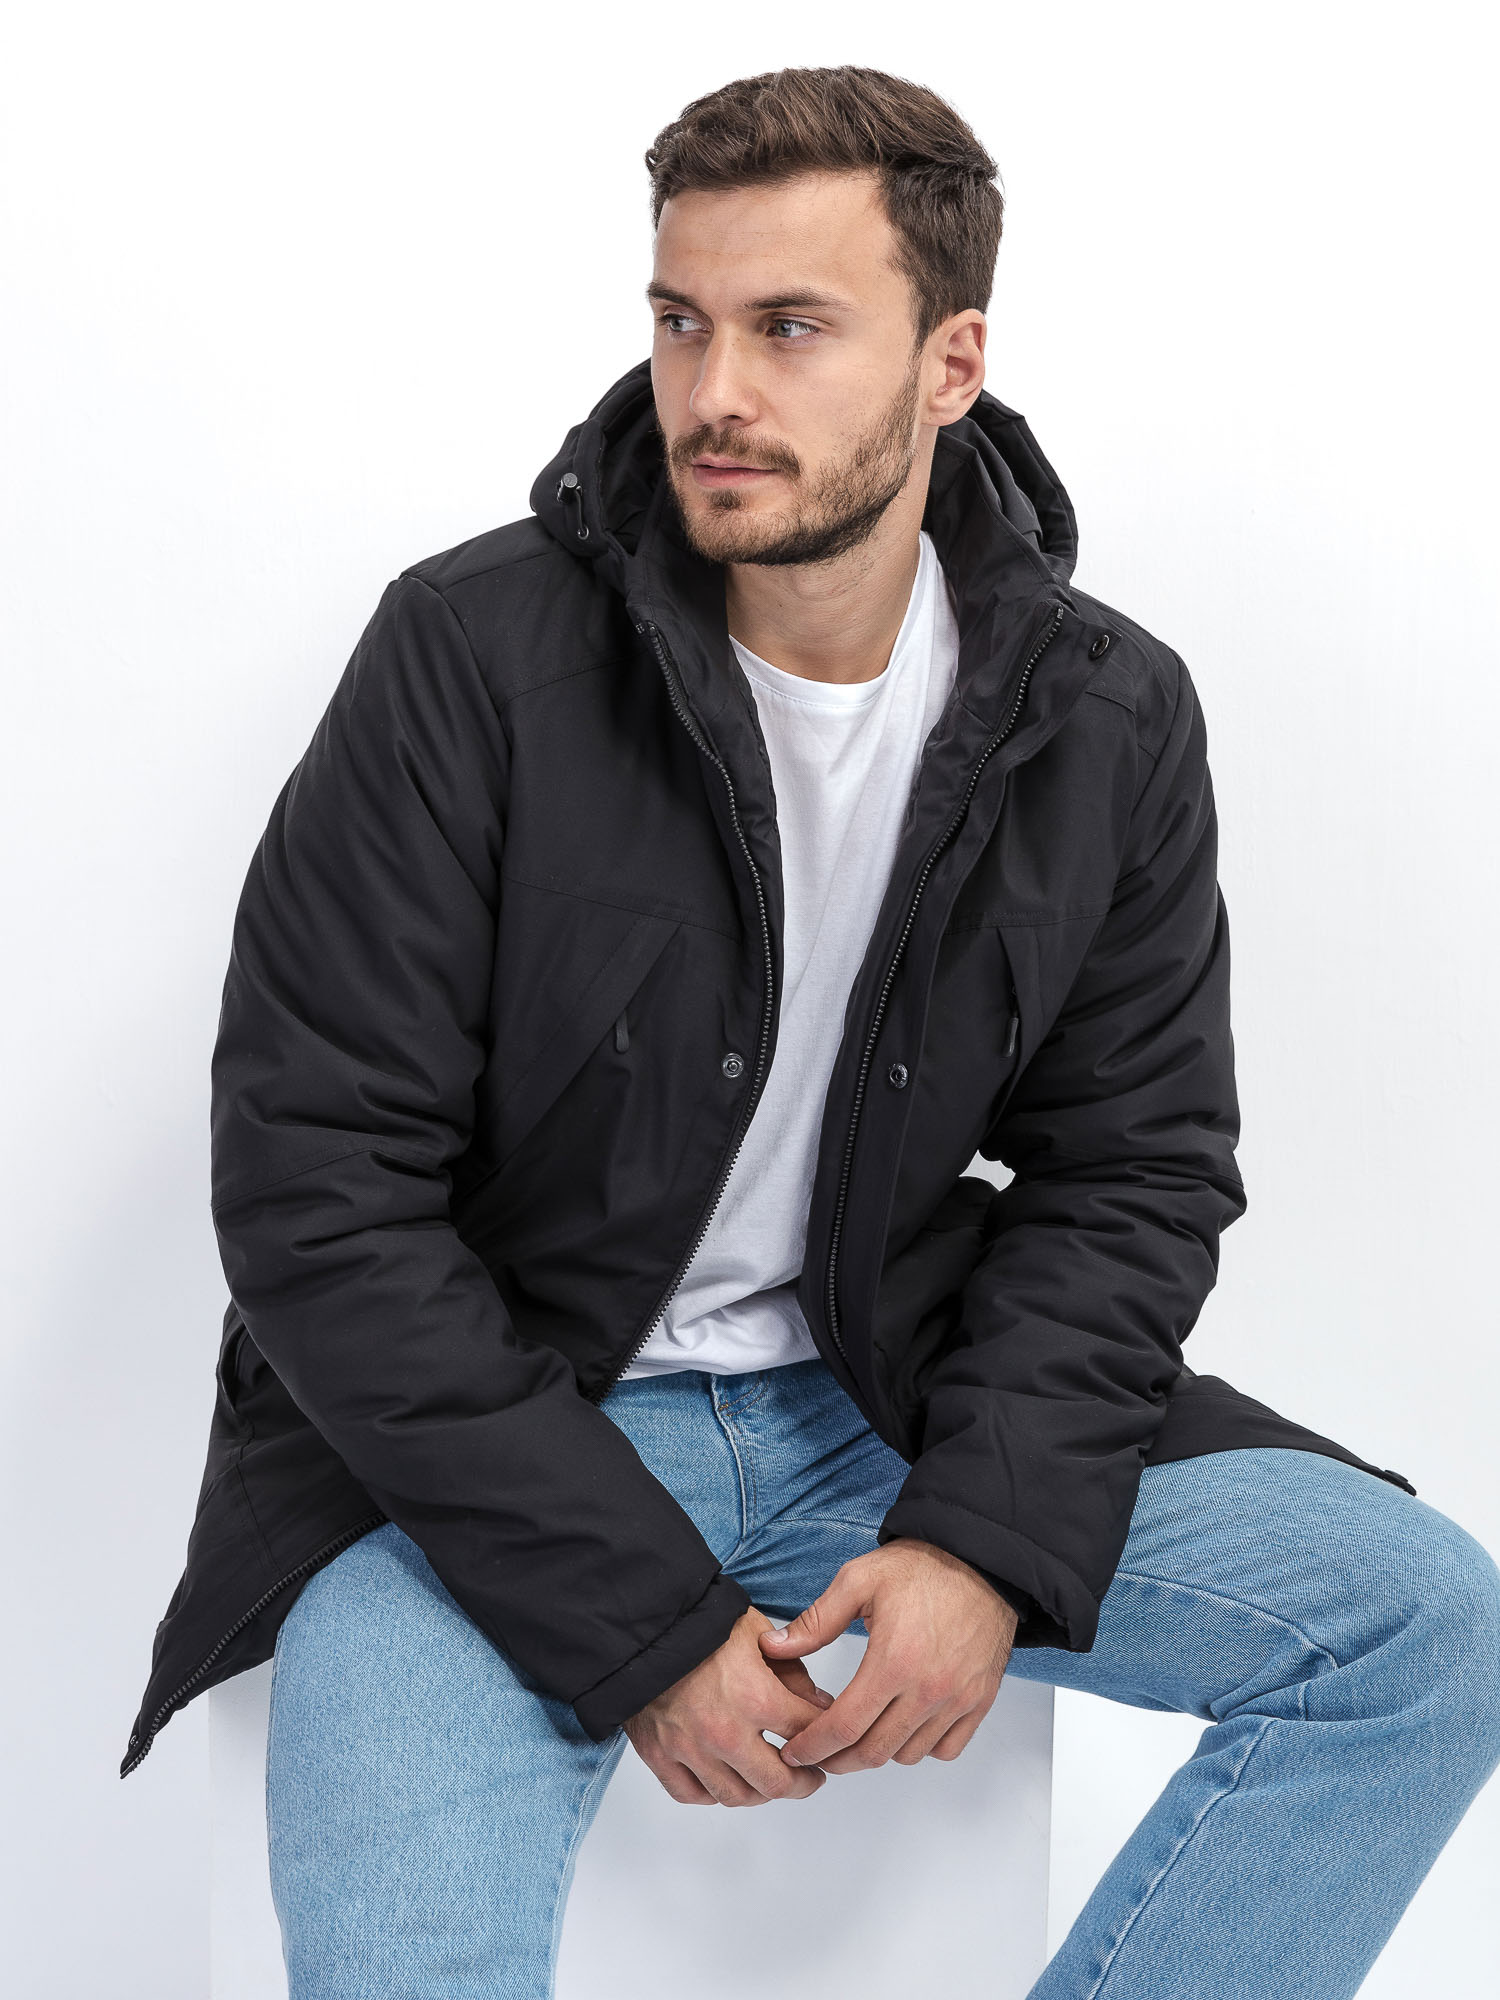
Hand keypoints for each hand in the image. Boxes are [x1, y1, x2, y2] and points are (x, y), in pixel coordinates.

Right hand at [622, 1604, 836, 1805]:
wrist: (641, 1623)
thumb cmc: (699, 1622)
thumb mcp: (756, 1632)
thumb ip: (792, 1672)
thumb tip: (819, 1705)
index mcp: (754, 1697)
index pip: (806, 1734)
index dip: (826, 1740)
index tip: (829, 1743)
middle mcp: (724, 1732)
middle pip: (777, 1782)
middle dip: (803, 1783)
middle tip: (811, 1778)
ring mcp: (689, 1748)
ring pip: (736, 1796)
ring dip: (761, 1794)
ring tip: (770, 1781)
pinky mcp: (659, 1755)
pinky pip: (691, 1795)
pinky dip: (712, 1794)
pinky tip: (725, 1780)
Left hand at [758, 1537, 1017, 1773]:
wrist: (982, 1559)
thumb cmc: (923, 1566)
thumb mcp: (859, 1580)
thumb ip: (815, 1621)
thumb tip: (773, 1648)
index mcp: (893, 1661)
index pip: (844, 1727)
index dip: (813, 1747)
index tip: (795, 1751)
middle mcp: (928, 1689)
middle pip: (873, 1751)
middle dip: (837, 1759)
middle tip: (818, 1752)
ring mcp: (958, 1699)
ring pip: (908, 1754)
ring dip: (878, 1752)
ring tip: (858, 1734)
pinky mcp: (979, 1701)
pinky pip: (946, 1748)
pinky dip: (920, 1747)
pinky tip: (902, 1727)